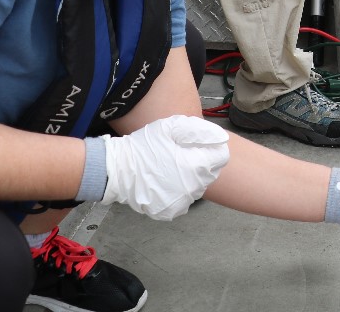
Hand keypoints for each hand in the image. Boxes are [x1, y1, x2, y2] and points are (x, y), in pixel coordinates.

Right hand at [101, 115, 229, 220]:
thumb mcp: (171, 127)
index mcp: (196, 166)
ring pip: (197, 187)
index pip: (222, 157)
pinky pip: (183, 200)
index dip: (211, 148)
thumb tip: (221, 137)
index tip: (197, 145)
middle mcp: (193, 188)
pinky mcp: (170, 211)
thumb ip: (199, 131)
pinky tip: (164, 182)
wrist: (117, 170)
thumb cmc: (144, 146)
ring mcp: (182, 202)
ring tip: (170, 167)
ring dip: (190, 178)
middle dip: (201, 162)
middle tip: (179, 154)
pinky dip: (178, 192)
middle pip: (210, 173)